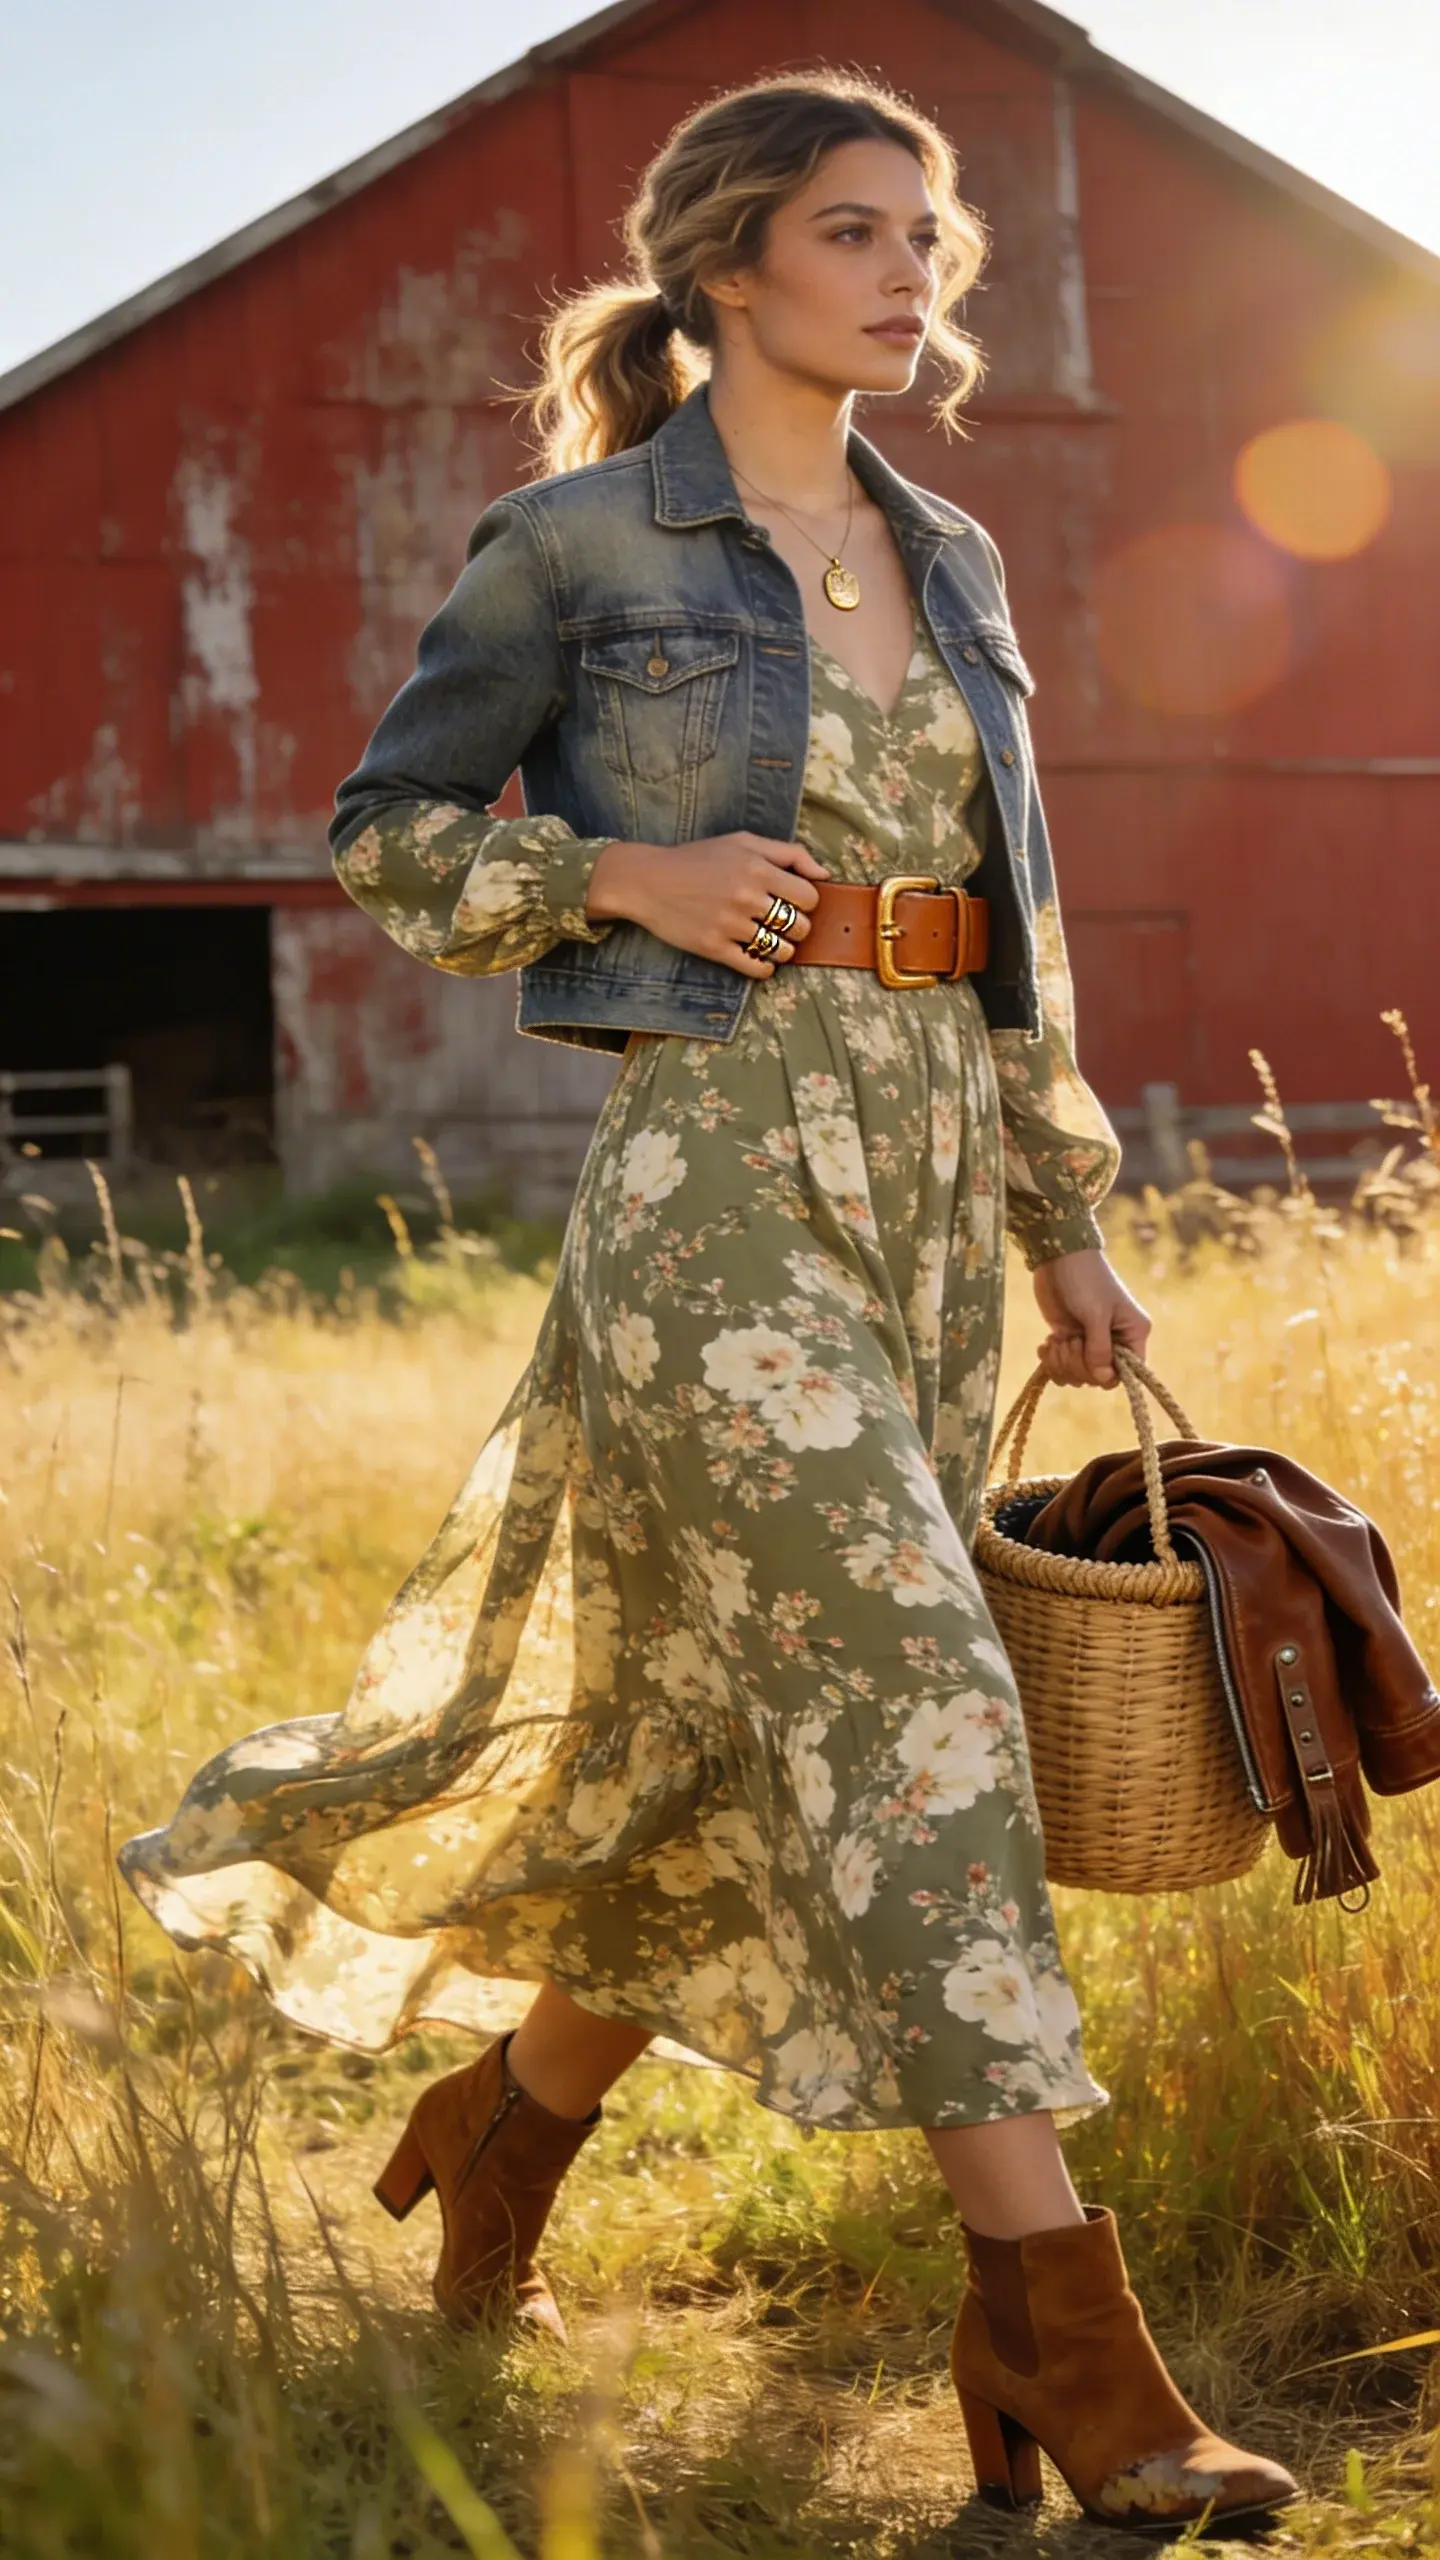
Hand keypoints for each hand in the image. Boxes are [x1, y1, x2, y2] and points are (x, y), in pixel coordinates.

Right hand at [584, 833, 829, 978]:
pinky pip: (756, 968)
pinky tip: (757, 957)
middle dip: (797, 927)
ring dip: (782, 949)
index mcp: (758, 869)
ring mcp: (731, 925)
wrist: (648, 880)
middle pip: (800, 926)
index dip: (806, 902)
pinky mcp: (714, 948)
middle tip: (781, 923)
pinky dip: (764, 967)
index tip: (792, 902)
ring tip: (770, 941)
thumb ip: (787, 853)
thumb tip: (824, 874)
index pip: (809, 897)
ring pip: (781, 950)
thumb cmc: (697, 858)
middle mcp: (747, 898)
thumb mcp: (743, 842)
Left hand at [1031, 1249, 1150, 1389]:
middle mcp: (1115, 1341)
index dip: (1105, 1373)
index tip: (1089, 1358)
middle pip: (1099, 1377)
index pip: (1128, 1372)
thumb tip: (1102, 1378)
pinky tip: (1047, 1343)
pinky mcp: (1070, 1340)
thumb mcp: (1095, 1314)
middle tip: (1068, 1343)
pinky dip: (1051, 1360)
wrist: (1058, 1257)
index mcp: (1133, 1334)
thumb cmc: (1085, 1279)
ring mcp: (1090, 1342)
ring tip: (1055, 1341)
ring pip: (1078, 1375)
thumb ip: (1099, 1349)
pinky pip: (1062, 1366)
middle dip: (1078, 1365)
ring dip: (1062, 1363)